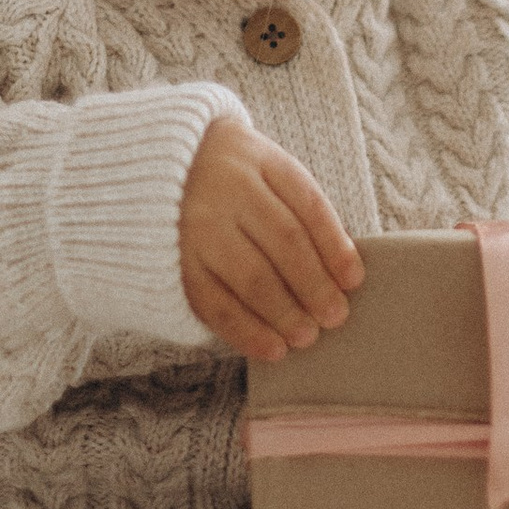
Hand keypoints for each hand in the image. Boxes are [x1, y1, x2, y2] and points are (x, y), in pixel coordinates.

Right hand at [179, 113, 363, 362]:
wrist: (154, 164)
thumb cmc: (229, 175)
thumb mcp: (263, 169)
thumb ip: (296, 208)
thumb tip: (340, 273)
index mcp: (259, 160)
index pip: (308, 205)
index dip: (335, 246)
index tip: (354, 280)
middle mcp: (227, 189)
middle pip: (284, 242)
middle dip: (314, 286)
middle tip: (336, 317)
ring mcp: (197, 225)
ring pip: (251, 277)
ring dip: (285, 313)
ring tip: (307, 337)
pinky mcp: (173, 260)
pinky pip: (213, 303)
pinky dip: (246, 331)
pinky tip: (270, 349)